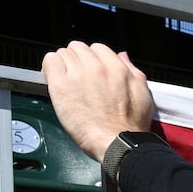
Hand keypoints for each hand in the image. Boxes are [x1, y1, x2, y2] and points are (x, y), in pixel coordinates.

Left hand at [40, 41, 156, 160]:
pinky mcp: (60, 85)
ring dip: (63, 64)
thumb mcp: (143, 94)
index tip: (90, 70)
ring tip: (66, 79)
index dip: (93, 59)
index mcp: (117, 68)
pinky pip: (50, 62)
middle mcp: (97, 68)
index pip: (97, 48)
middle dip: (77, 59)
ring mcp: (77, 75)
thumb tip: (122, 56)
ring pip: (63, 53)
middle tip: (78, 75)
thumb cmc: (130, 125)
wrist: (117, 143)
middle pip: (78, 48)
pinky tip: (53, 78)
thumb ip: (132, 71)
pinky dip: (50, 67)